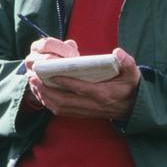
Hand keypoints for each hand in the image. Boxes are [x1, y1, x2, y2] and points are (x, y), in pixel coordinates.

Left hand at [23, 37, 141, 119]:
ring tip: (34, 84)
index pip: (81, 89)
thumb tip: (117, 52)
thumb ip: (127, 62)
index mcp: (103, 93)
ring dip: (45, 97)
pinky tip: (41, 93)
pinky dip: (49, 103)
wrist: (132, 108)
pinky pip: (62, 111)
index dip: (66, 83)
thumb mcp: (133, 73)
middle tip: (34, 78)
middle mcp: (92, 105)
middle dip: (47, 91)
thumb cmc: (130, 87)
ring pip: (60, 108)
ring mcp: (85, 111)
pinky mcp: (81, 114)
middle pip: (64, 101)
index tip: (52, 75)